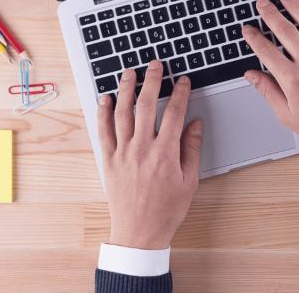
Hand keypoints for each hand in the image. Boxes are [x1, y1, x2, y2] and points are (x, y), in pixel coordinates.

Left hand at [97, 61, 203, 249]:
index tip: (183, 81)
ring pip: (122, 113)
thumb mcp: (190, 180)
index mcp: (165, 153)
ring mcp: (123, 153)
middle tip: (155, 65)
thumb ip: (192, 149)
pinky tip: (105, 98)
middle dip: (152, 81)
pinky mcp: (108, 161)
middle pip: (146, 105)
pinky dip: (103, 113)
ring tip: (129, 72)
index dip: (180, 93)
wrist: (139, 232)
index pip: (174, 113)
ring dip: (126, 89)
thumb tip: (195, 124)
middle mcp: (142, 149)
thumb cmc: (167, 210)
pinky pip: (103, 132)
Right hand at [242, 0, 298, 157]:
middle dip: (271, 14)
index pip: (267, 51)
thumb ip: (268, 91)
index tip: (247, 29)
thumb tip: (252, 75)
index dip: (254, 37)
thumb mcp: (287, 115)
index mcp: (292, 81)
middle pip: (285, 31)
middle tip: (262, 3)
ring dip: (295, 7)